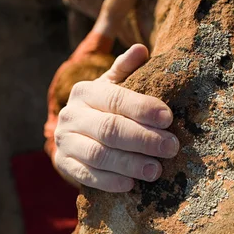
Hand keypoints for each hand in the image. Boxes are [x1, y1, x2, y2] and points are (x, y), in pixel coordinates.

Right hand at [54, 45, 179, 192]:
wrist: (74, 135)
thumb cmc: (103, 108)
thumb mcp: (112, 86)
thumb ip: (126, 69)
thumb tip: (141, 50)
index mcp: (84, 91)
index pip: (115, 98)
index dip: (142, 108)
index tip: (168, 118)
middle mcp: (70, 115)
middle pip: (109, 129)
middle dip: (143, 139)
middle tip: (170, 147)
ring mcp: (64, 141)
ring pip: (99, 155)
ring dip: (130, 164)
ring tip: (156, 170)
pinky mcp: (63, 164)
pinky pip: (87, 176)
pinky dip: (110, 181)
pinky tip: (132, 184)